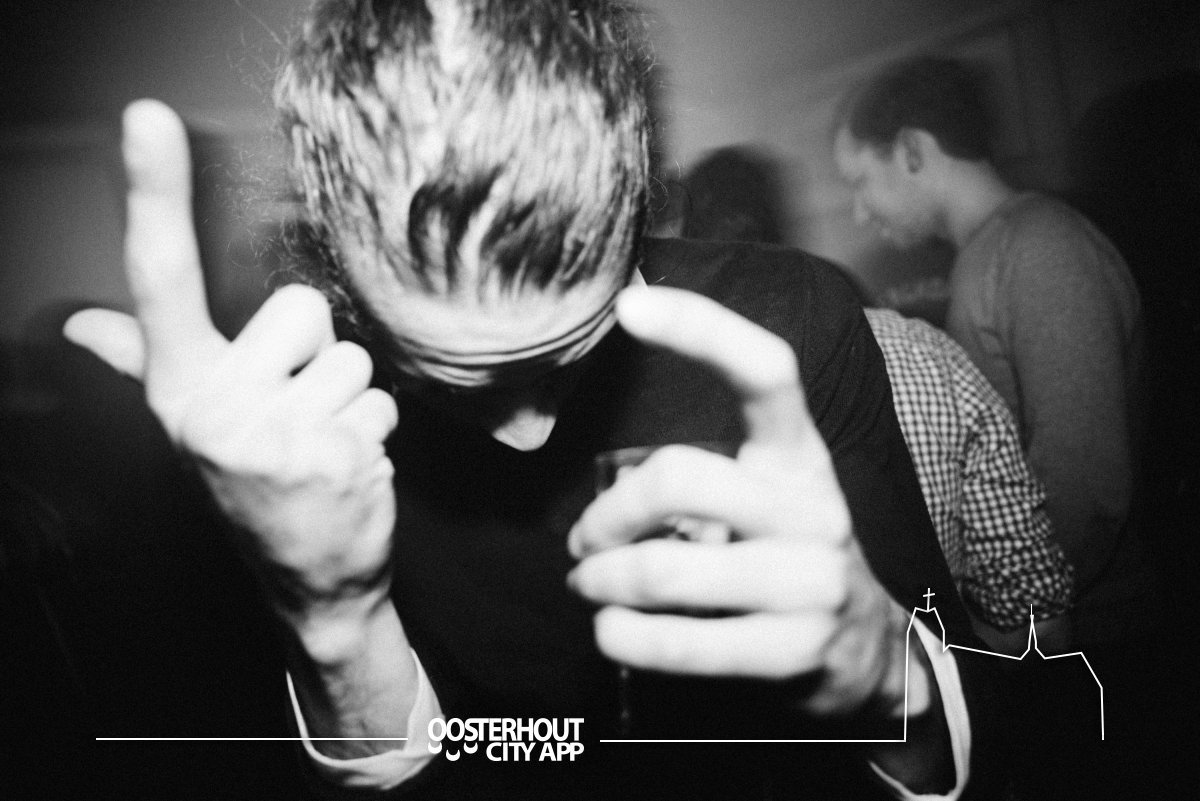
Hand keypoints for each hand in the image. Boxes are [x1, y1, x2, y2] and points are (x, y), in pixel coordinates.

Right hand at [63, 100, 398, 620]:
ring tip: (322, 448)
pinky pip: (380, 402)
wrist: (310, 581)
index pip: (160, 278)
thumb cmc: (253, 488)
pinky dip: (374, 434)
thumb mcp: (193, 426)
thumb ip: (145, 365)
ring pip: (350, 359)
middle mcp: (214, 407)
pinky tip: (347, 472)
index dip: (153, 193)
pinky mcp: (334, 457)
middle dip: (313, 354)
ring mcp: (274, 435)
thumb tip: (83, 326)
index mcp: (179, 387)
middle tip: (295, 414)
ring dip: (348, 401)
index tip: (146, 116)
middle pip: (302, 309)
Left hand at [567, 286, 924, 717]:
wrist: (870, 653)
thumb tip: (604, 479)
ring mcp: (810, 581)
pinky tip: (611, 630)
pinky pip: (677, 643)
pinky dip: (622, 636)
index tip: (629, 304)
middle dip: (606, 513)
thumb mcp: (767, 498)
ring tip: (589, 586)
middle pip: (679, 477)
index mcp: (800, 454)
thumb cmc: (788, 557)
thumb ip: (703, 477)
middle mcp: (812, 508)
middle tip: (582, 541)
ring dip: (601, 579)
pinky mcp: (794, 651)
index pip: (765, 371)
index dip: (701, 329)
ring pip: (663, 569)